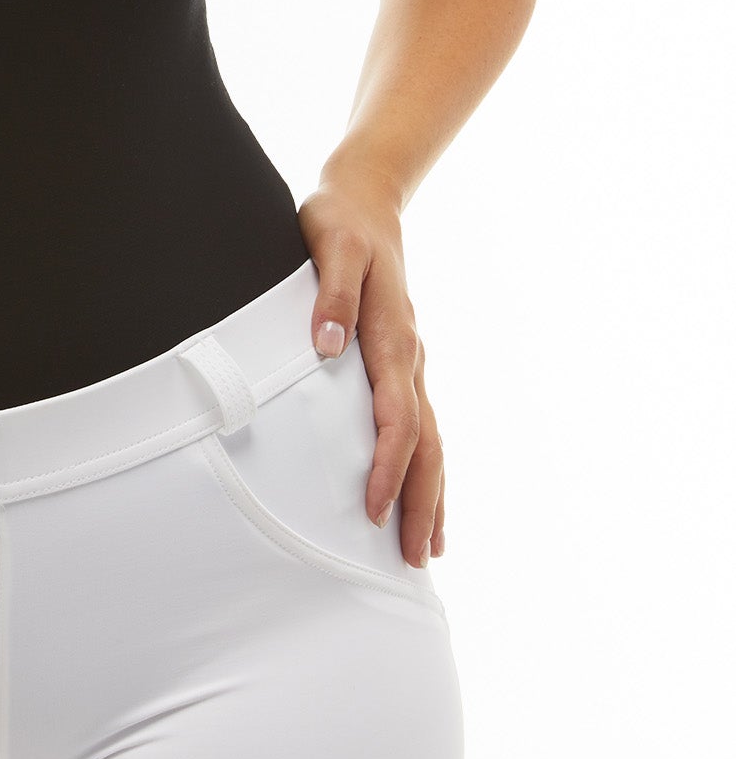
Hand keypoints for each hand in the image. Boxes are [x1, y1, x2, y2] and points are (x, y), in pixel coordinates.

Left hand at [295, 175, 444, 571]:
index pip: (397, 417)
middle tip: (417, 559)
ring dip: (433, 494)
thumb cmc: (339, 223)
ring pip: (432, 440)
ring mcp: (412, 361)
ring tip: (429, 549)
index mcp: (392, 338)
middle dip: (424, 502)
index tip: (374, 510)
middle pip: (427, 442)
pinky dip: (426, 466)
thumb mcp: (328, 247)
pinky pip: (422, 424)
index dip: (389, 467)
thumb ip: (328, 295)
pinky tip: (420, 497)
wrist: (366, 199)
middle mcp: (410, 356)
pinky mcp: (403, 362)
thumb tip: (326, 346)